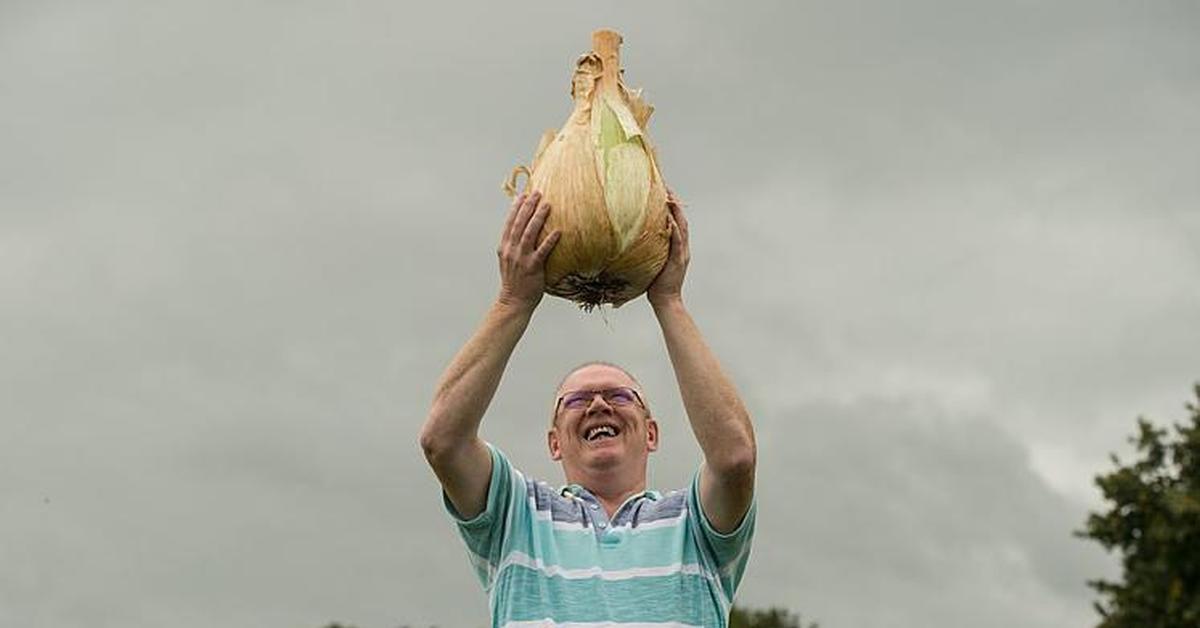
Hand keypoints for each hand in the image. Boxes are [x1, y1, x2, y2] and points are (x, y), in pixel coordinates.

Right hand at [497, 190, 560, 310]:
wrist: (513, 302)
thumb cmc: (515, 282)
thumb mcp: (509, 261)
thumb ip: (515, 247)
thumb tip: (525, 233)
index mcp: (505, 247)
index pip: (509, 223)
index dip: (516, 208)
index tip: (523, 194)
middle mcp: (511, 250)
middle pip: (519, 223)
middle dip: (528, 206)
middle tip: (537, 193)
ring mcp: (521, 258)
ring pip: (529, 233)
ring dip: (538, 218)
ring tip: (547, 205)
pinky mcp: (532, 267)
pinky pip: (542, 251)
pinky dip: (550, 240)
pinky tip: (558, 231)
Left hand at [646, 189, 688, 306]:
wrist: (666, 300)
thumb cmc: (654, 285)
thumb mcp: (649, 264)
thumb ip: (644, 254)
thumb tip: (627, 247)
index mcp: (676, 247)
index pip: (675, 222)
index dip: (671, 207)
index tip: (663, 192)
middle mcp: (682, 247)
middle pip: (680, 220)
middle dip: (675, 203)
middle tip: (666, 187)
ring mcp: (682, 253)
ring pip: (681, 227)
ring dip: (676, 211)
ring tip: (669, 197)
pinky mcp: (678, 260)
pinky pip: (677, 241)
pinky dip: (675, 230)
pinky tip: (670, 219)